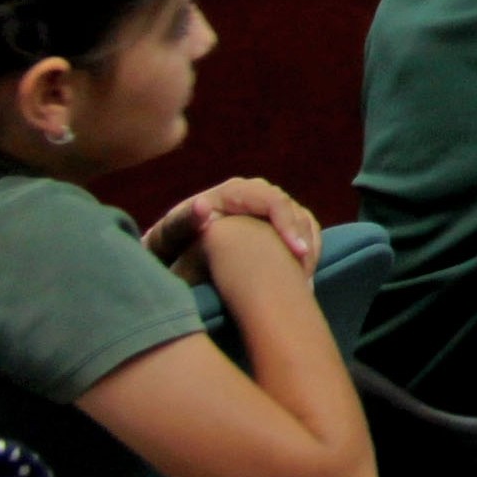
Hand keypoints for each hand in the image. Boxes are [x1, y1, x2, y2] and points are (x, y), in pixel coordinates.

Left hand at [148, 178, 318, 273]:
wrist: (168, 256)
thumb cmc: (167, 246)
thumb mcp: (169, 235)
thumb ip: (183, 221)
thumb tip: (204, 206)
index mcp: (232, 192)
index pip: (273, 201)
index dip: (289, 225)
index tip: (297, 254)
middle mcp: (254, 195)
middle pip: (293, 211)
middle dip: (304, 242)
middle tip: (305, 277)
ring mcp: (266, 209)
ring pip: (303, 222)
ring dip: (308, 251)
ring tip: (304, 283)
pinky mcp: (273, 225)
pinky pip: (301, 233)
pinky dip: (307, 254)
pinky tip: (302, 279)